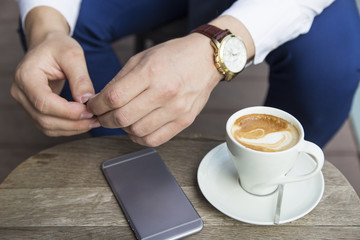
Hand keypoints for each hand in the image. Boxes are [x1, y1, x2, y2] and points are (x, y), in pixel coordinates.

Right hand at [11, 7, 98, 135]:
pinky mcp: (34, 109)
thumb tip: (87, 100)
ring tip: (94, 122)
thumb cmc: (59, 47)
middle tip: (96, 119)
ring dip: (72, 128)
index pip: (43, 102)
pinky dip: (68, 128)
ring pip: (47, 127)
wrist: (48, 47)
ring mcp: (25, 103)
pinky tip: (84, 122)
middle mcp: (21, 92)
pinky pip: (50, 126)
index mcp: (26, 76)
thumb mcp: (73, 55)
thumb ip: (80, 77)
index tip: (89, 110)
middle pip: (45, 118)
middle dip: (73, 123)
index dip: (67, 111)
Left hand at [87, 33, 221, 145]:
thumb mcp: (142, 58)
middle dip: (104, 119)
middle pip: (122, 117)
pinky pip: (155, 140)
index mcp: (151, 72)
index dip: (97, 105)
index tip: (92, 106)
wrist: (206, 60)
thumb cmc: (173, 56)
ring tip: (122, 119)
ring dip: (122, 128)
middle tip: (102, 115)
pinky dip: (139, 138)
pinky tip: (137, 128)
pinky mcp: (185, 121)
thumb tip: (100, 100)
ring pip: (137, 131)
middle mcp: (165, 92)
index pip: (114, 97)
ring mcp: (177, 109)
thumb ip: (120, 80)